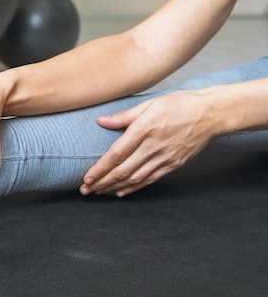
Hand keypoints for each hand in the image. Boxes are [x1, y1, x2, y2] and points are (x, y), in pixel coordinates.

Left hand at [80, 90, 217, 196]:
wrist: (211, 114)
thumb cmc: (179, 104)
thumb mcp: (149, 104)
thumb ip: (124, 116)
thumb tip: (101, 121)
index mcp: (144, 129)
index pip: (117, 154)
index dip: (100, 169)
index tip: (86, 178)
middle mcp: (153, 147)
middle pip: (123, 171)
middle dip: (102, 182)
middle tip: (85, 190)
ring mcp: (164, 158)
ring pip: (135, 178)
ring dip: (114, 187)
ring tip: (98, 192)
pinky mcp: (173, 164)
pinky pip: (150, 180)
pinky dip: (134, 188)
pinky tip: (121, 192)